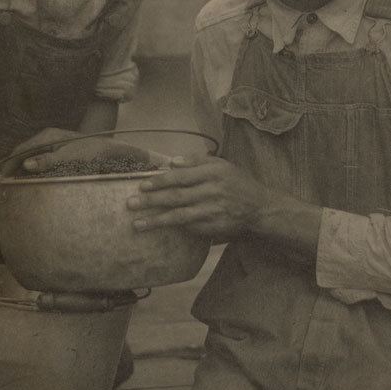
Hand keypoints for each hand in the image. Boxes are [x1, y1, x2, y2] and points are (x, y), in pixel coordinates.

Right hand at [10, 129, 168, 173]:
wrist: (109, 150)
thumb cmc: (91, 152)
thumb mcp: (69, 157)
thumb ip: (48, 161)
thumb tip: (27, 165)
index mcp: (47, 136)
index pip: (21, 149)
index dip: (9, 163)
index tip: (0, 176)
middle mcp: (47, 136)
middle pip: (23, 151)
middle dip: (12, 165)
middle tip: (2, 181)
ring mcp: (52, 142)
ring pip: (30, 155)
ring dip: (20, 167)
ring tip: (11, 181)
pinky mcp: (57, 149)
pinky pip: (38, 157)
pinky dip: (30, 166)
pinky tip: (27, 176)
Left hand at [126, 155, 271, 238]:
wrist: (260, 207)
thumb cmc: (237, 182)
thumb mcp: (221, 165)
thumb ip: (196, 161)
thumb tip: (171, 162)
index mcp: (213, 173)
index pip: (181, 177)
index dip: (160, 181)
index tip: (142, 185)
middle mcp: (213, 192)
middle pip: (177, 197)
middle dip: (152, 201)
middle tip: (131, 204)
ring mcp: (214, 212)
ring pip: (180, 216)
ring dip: (157, 220)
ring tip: (137, 224)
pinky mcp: (215, 228)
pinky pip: (191, 228)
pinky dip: (175, 228)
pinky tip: (160, 228)